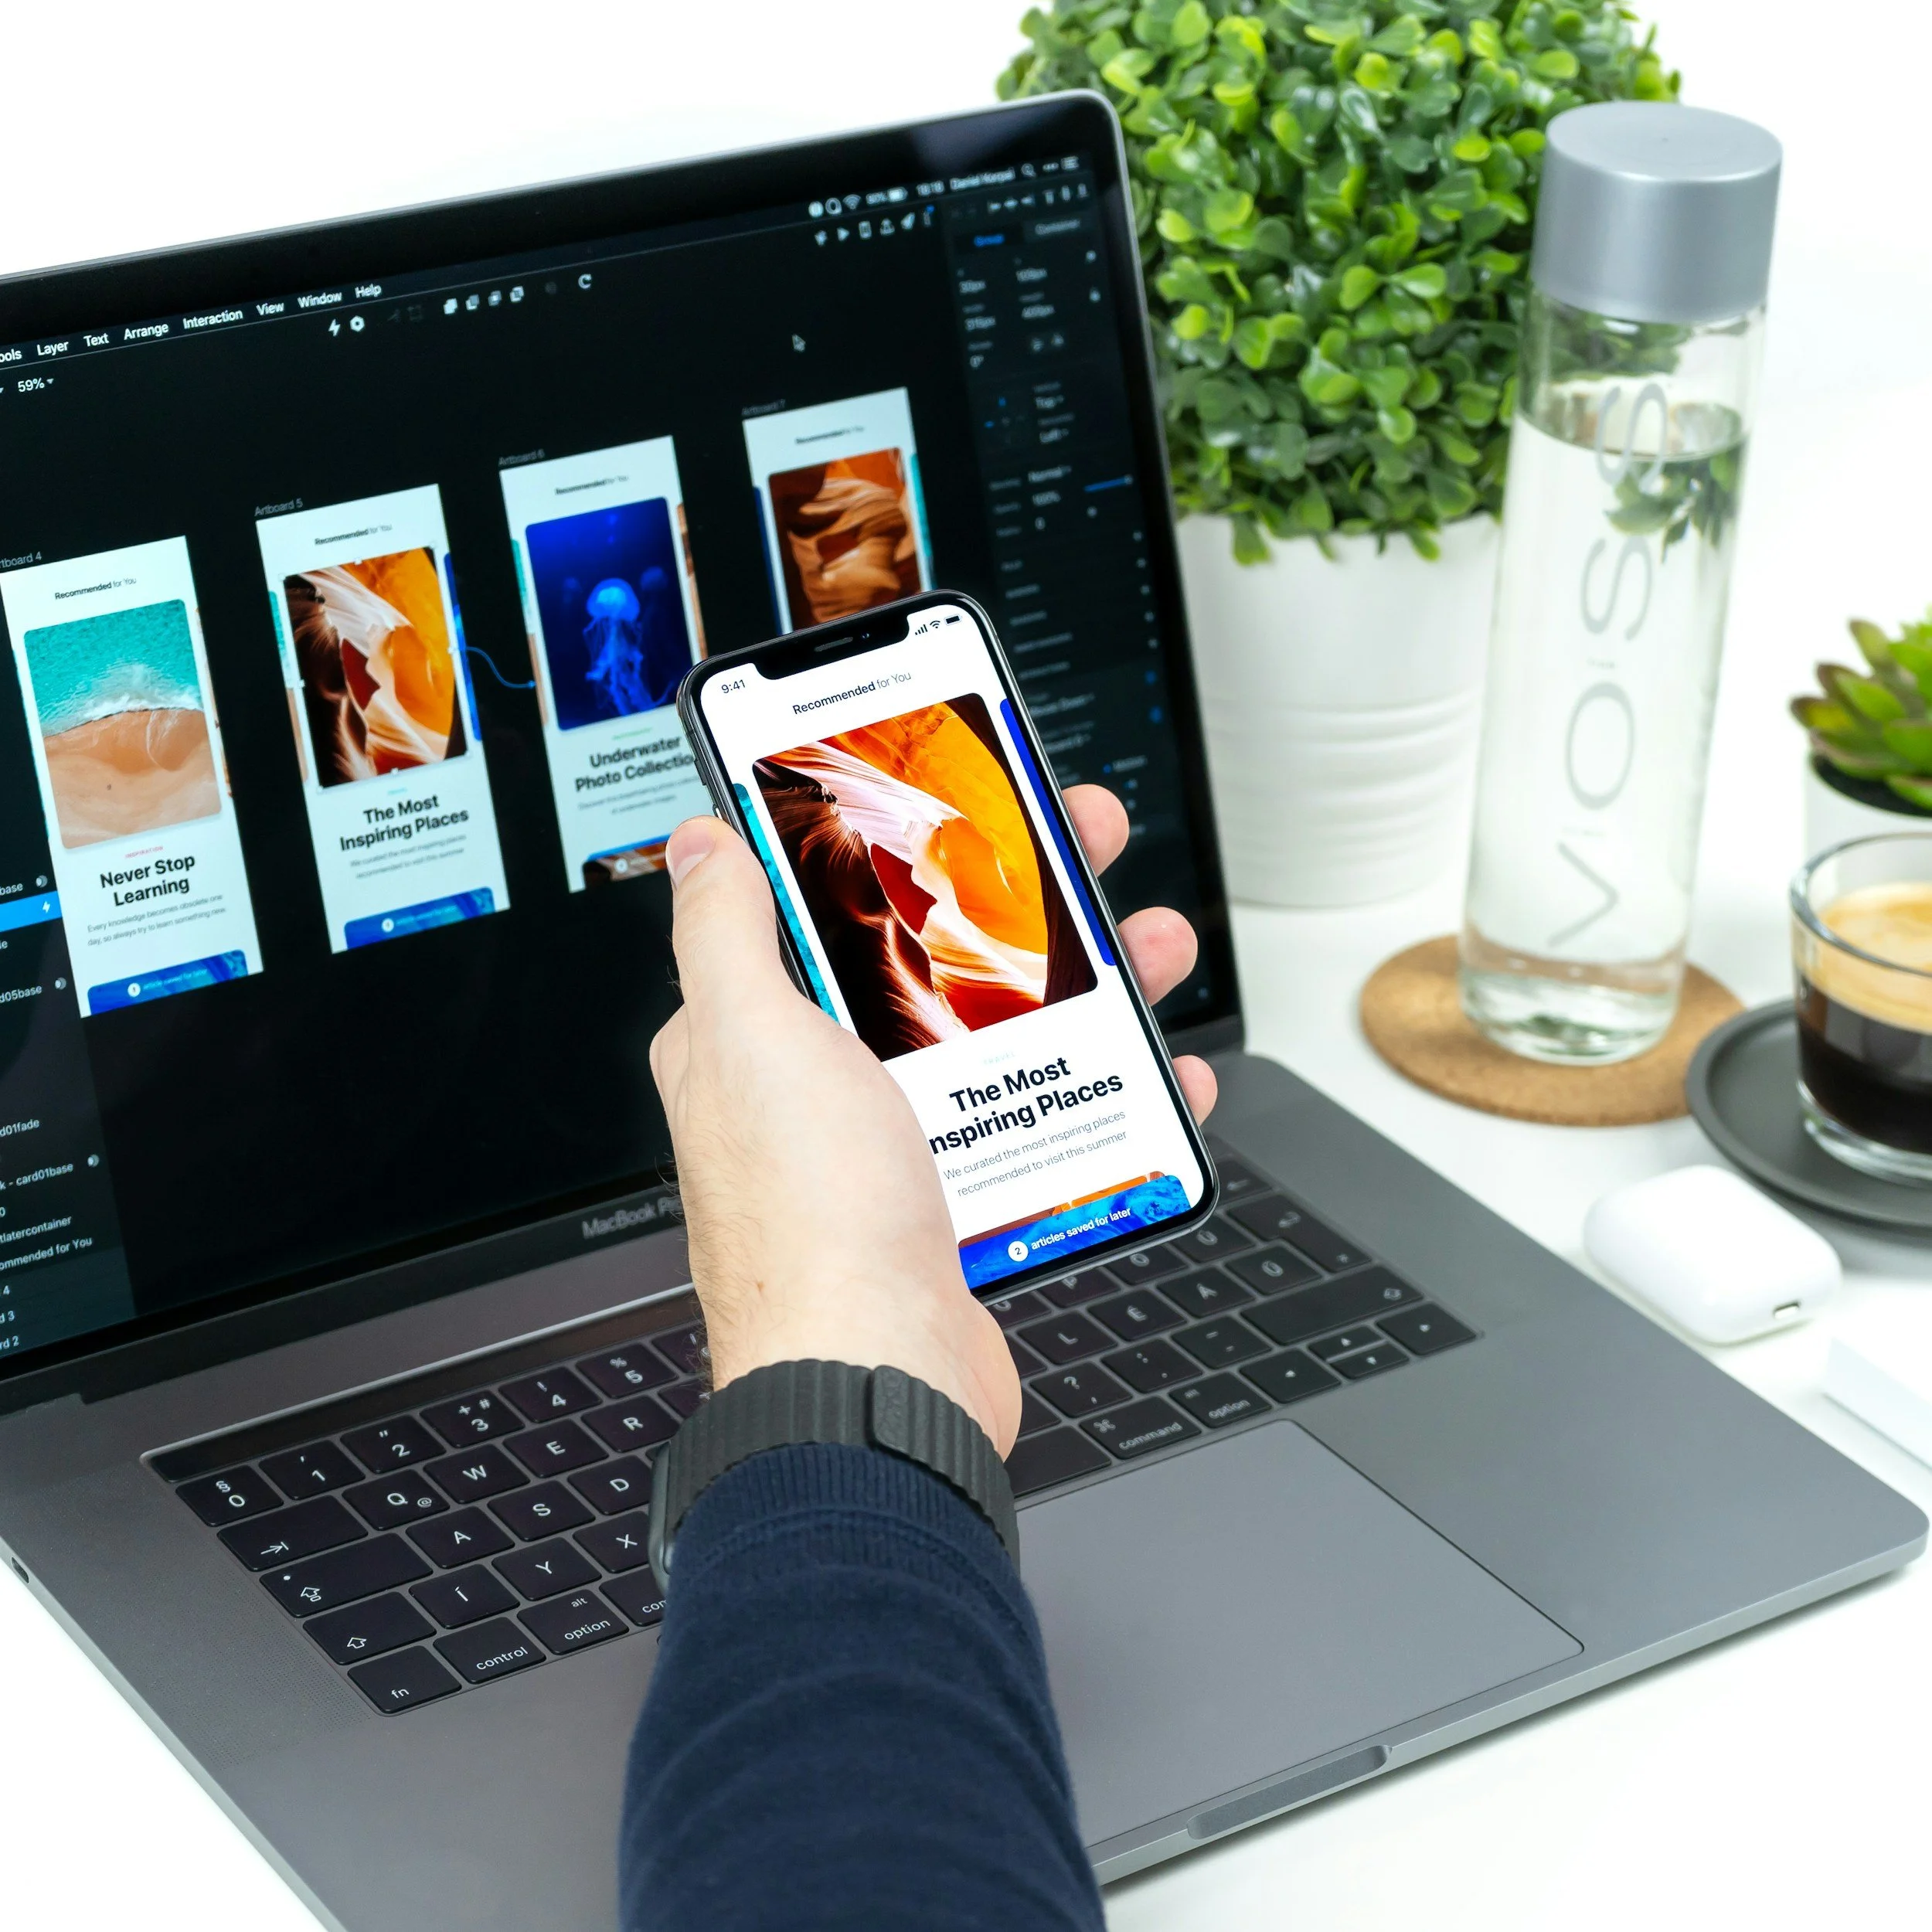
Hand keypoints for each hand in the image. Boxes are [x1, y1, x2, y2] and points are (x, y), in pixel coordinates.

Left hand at [649, 785, 1215, 1455]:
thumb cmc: (809, 1225)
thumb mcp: (750, 1038)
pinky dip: (1103, 1096)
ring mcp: (894, 1150)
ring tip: (1149, 951)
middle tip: (1087, 849)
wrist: (879, 1382)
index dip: (896, 843)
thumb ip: (723, 932)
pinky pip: (1039, 1128)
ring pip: (1000, 1039)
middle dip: (1020, 903)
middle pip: (932, 962)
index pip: (825, 907)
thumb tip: (697, 843)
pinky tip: (1156, 1076)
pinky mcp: (958, 1205)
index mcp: (759, 1037)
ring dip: (1082, 989)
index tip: (966, 800)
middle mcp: (822, 1090)